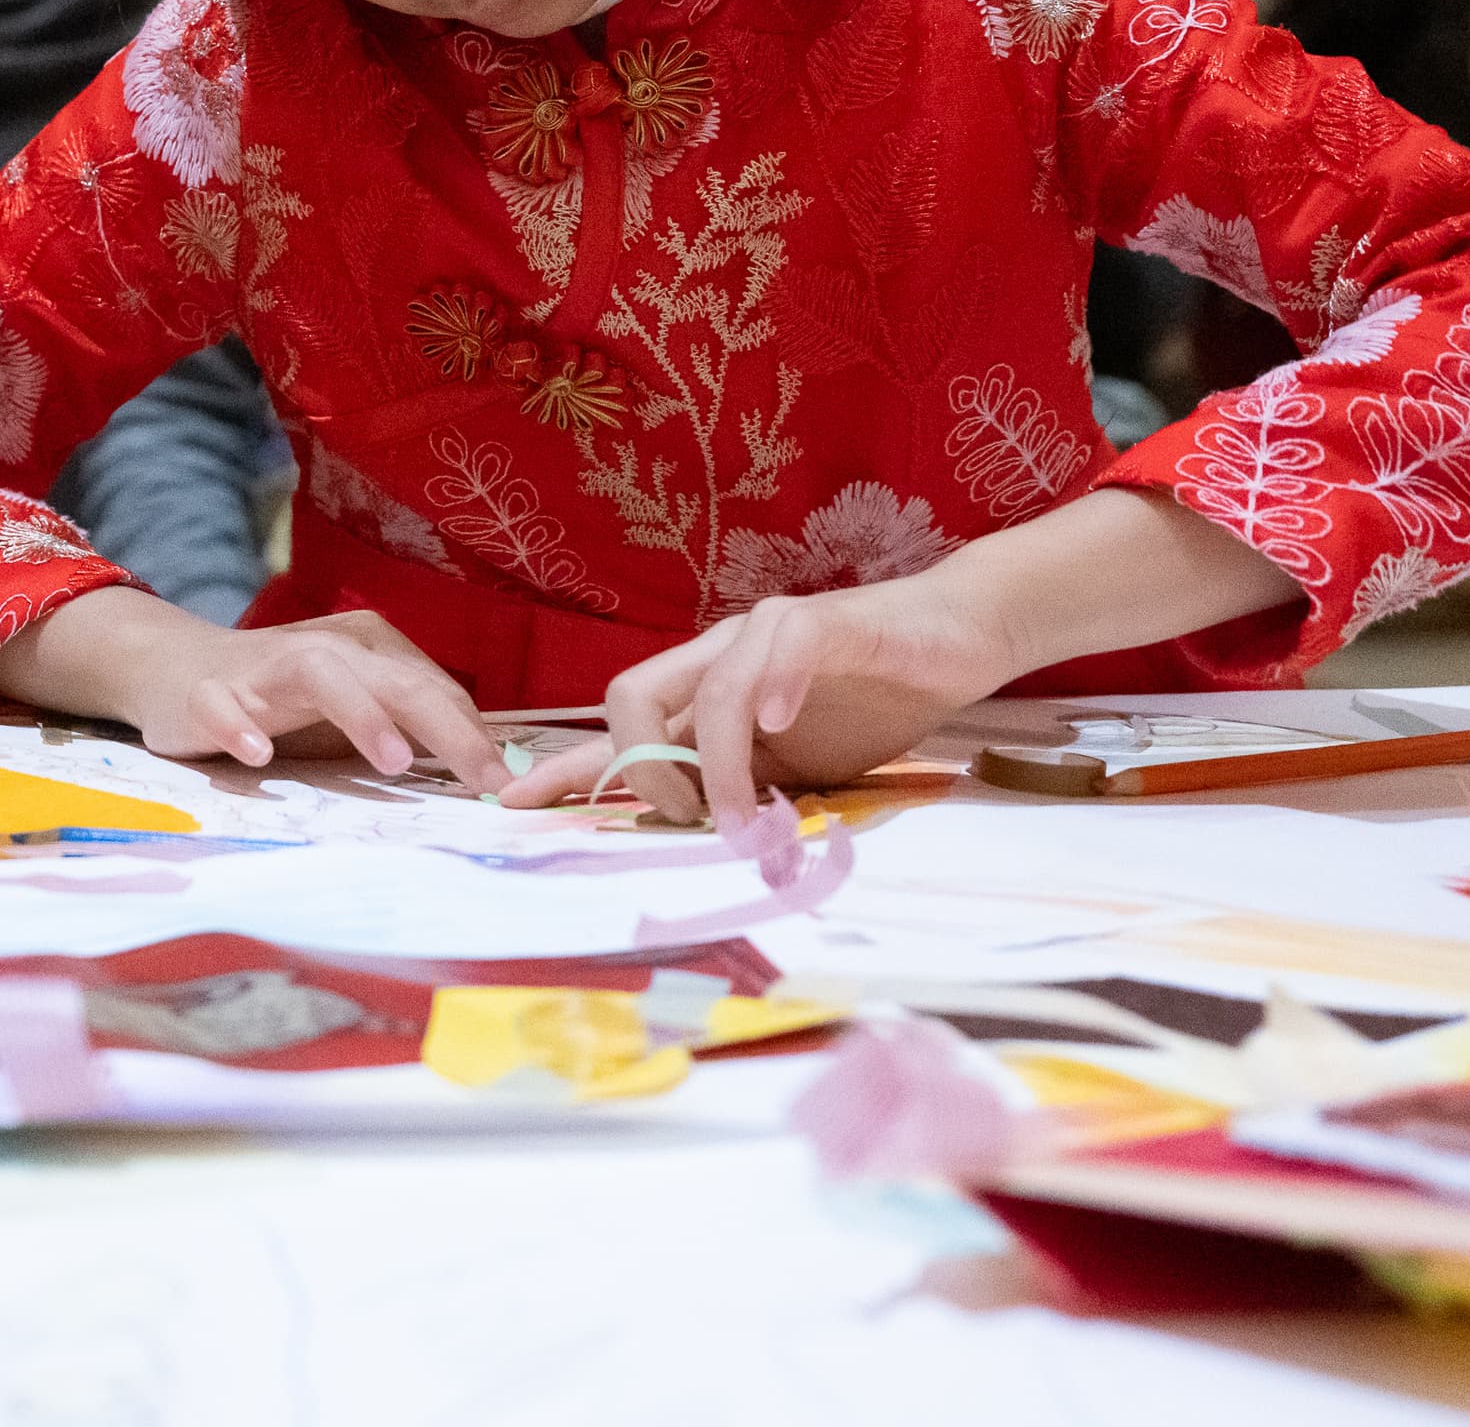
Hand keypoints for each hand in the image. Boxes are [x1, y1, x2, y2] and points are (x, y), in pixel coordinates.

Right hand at [99, 602, 507, 789]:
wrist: (174, 667)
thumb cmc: (280, 699)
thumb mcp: (353, 712)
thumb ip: (409, 732)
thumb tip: (491, 772)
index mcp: (365, 650)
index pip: (431, 690)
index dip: (472, 736)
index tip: (506, 787)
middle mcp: (322, 649)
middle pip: (392, 678)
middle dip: (444, 728)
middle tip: (483, 778)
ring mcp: (262, 668)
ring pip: (319, 674)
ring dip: (360, 713)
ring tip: (393, 761)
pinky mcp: (206, 692)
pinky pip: (221, 705)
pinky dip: (238, 726)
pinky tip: (257, 756)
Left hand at [504, 576, 1025, 822]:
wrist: (956, 634)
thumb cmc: (874, 697)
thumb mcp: (796, 766)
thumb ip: (744, 792)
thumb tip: (700, 846)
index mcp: (707, 692)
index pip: (618, 729)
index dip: (565, 767)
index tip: (513, 804)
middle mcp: (720, 656)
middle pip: (630, 696)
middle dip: (642, 770)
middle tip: (687, 820)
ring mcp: (767, 635)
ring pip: (705, 689)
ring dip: (719, 763)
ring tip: (746, 814)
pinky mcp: (824, 622)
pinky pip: (780, 647)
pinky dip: (771, 688)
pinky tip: (782, 724)